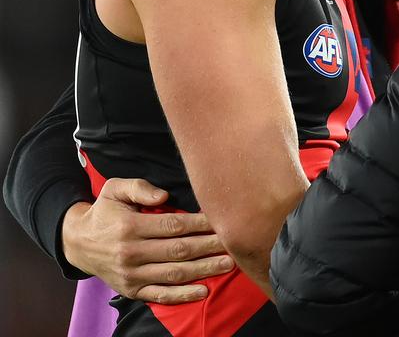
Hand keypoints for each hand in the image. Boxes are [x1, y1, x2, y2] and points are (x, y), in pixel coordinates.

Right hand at [61, 177, 234, 303]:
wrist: (77, 242)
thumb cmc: (105, 211)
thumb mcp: (115, 189)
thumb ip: (139, 188)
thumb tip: (164, 195)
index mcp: (130, 227)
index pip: (174, 226)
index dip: (200, 224)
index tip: (222, 220)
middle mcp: (131, 253)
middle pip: (179, 250)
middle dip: (210, 246)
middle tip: (235, 242)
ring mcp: (131, 275)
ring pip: (174, 273)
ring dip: (204, 270)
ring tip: (229, 264)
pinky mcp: (131, 290)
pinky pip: (159, 295)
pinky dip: (182, 296)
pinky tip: (203, 291)